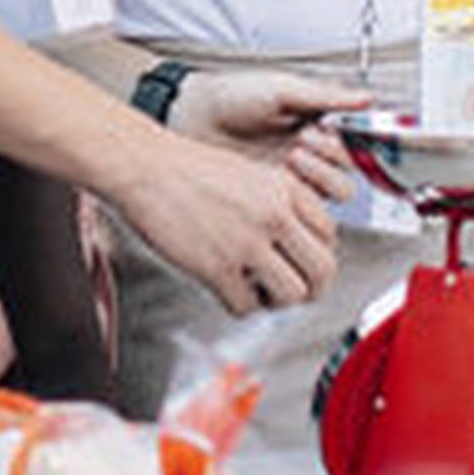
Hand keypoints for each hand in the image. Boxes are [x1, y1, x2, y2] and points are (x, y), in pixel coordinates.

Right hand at [114, 130, 338, 316]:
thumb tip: (297, 241)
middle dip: (312, 286)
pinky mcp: (217, 268)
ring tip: (258, 290)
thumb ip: (278, 203)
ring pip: (293, 294)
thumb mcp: (249, 173)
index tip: (300, 260)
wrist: (144, 168)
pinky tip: (228, 289)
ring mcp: (247, 243)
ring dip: (277, 300)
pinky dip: (240, 305)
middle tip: (294, 289)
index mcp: (285, 188)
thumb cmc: (187, 169)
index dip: (316, 253)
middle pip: (323, 269)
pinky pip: (248, 306)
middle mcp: (274, 215)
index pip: (329, 234)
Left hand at [171, 67, 371, 204]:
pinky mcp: (271, 202)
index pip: (350, 148)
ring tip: (288, 157)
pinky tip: (276, 180)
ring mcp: (290, 182)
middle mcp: (308, 157)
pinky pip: (298, 213)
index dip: (341, 143)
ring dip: (314, 179)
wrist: (190, 116)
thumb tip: (366, 98)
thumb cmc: (231, 96)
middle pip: (344, 179)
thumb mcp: (281, 88)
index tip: (321, 131)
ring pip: (326, 199)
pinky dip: (293, 199)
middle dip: (326, 161)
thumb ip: (325, 96)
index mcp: (316, 128)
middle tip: (300, 144)